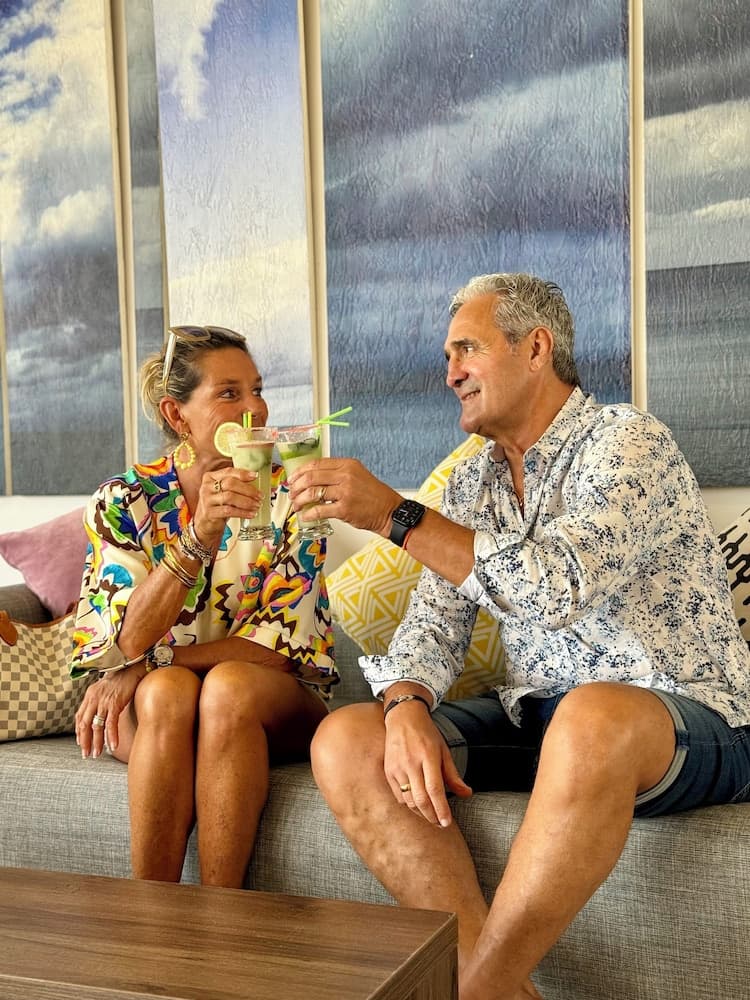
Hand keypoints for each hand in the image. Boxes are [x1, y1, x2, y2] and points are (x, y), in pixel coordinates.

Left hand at [74, 667, 143, 757]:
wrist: (131, 668)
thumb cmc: (121, 679)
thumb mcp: (105, 689)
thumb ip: (99, 701)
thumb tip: (98, 715)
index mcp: (90, 695)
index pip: (79, 717)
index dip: (79, 732)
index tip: (81, 743)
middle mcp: (94, 699)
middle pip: (85, 724)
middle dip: (85, 742)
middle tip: (86, 754)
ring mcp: (104, 702)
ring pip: (97, 727)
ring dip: (96, 742)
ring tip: (97, 753)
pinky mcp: (115, 704)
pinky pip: (111, 724)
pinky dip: (111, 736)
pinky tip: (113, 745)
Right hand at [192, 468, 262, 545]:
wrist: (206, 523)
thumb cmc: (218, 504)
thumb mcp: (223, 491)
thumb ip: (234, 485)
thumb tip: (256, 482)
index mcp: (210, 477)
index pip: (228, 471)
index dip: (243, 473)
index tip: (255, 476)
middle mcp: (206, 487)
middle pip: (230, 483)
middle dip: (248, 489)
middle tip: (260, 496)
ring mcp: (206, 500)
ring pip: (230, 497)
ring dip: (247, 501)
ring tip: (257, 505)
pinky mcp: (209, 513)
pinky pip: (228, 511)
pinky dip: (242, 512)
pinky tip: (251, 514)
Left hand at [286, 458, 400, 534]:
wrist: (390, 511)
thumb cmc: (374, 496)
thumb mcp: (357, 475)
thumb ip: (337, 474)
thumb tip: (313, 478)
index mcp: (347, 465)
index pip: (317, 464)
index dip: (300, 471)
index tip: (293, 478)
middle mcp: (346, 476)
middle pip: (311, 477)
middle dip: (296, 486)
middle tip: (291, 492)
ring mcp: (345, 492)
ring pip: (312, 493)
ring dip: (300, 500)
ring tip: (297, 505)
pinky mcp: (345, 509)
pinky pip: (319, 510)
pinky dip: (309, 513)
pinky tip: (305, 515)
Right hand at [383, 701, 471, 826]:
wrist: (402, 717)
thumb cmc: (426, 733)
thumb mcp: (444, 750)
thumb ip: (453, 775)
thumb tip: (467, 794)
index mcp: (428, 756)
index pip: (435, 789)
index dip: (441, 809)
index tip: (447, 822)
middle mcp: (411, 763)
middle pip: (421, 799)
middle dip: (432, 816)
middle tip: (441, 824)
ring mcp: (398, 767)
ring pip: (409, 800)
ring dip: (421, 813)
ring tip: (431, 816)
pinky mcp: (389, 771)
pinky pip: (399, 796)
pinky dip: (409, 805)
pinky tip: (418, 805)